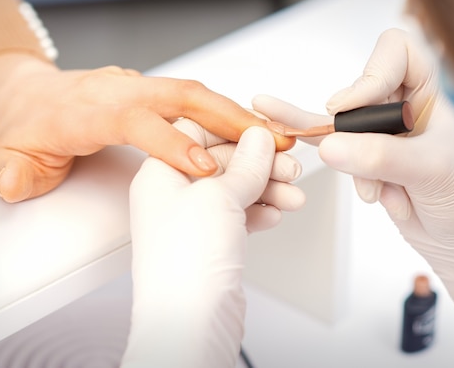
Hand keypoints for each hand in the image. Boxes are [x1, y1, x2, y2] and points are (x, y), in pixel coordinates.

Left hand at [0, 54, 294, 202]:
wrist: (34, 94)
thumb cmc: (31, 123)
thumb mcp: (13, 153)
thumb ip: (16, 172)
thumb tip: (17, 184)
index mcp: (92, 108)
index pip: (138, 121)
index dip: (172, 144)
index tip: (205, 169)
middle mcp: (125, 92)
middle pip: (185, 96)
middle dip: (230, 120)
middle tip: (270, 144)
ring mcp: (144, 90)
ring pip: (200, 97)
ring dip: (240, 119)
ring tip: (278, 142)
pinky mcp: (157, 97)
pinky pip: (199, 105)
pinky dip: (230, 119)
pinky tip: (255, 139)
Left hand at [121, 124, 303, 366]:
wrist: (188, 324)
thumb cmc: (185, 263)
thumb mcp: (220, 197)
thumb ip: (245, 163)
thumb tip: (258, 138)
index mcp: (160, 173)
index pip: (197, 132)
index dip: (235, 129)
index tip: (267, 131)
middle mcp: (172, 195)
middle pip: (223, 162)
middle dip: (261, 163)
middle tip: (290, 166)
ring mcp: (191, 221)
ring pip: (235, 190)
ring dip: (268, 189)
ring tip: (293, 195)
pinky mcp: (209, 244)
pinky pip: (239, 216)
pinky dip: (259, 212)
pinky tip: (274, 214)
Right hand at [257, 28, 453, 333]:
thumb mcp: (436, 173)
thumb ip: (383, 156)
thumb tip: (330, 145)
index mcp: (435, 95)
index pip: (399, 52)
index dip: (372, 73)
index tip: (352, 108)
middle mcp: (406, 108)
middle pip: (360, 90)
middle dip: (354, 127)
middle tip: (358, 157)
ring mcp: (382, 136)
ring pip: (339, 122)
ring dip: (337, 148)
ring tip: (341, 166)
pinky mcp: (365, 161)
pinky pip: (329, 143)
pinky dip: (303, 133)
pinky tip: (272, 115)